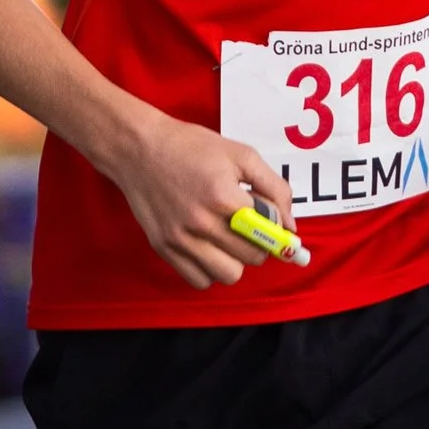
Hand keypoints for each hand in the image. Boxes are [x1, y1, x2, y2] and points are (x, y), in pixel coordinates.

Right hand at [100, 109, 297, 291]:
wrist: (138, 149)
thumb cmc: (191, 147)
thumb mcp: (241, 155)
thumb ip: (274, 188)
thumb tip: (290, 226)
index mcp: (224, 197)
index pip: (268, 233)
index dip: (278, 232)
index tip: (277, 230)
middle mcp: (201, 222)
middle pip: (252, 257)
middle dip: (258, 243)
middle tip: (248, 226)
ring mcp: (180, 239)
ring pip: (229, 275)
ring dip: (236, 260)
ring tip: (228, 239)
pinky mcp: (163, 248)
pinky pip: (200, 280)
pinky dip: (210, 270)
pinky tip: (209, 248)